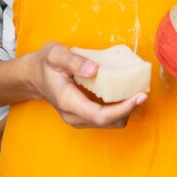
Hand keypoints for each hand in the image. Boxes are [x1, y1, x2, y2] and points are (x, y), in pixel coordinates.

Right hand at [30, 42, 146, 127]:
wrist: (33, 75)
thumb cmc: (45, 62)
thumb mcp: (56, 54)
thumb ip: (74, 61)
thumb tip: (94, 69)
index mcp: (68, 101)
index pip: (101, 114)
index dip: (123, 108)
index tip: (140, 96)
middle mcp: (74, 115)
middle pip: (108, 122)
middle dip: (128, 109)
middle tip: (142, 90)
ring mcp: (77, 117)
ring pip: (108, 122)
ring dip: (124, 110)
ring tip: (135, 90)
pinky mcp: (82, 115)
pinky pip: (104, 117)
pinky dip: (117, 108)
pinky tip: (123, 92)